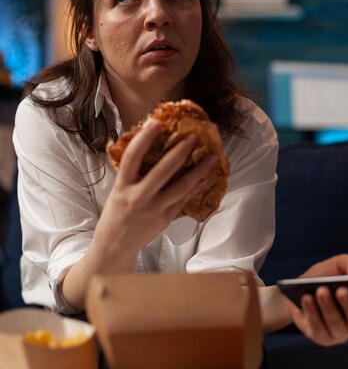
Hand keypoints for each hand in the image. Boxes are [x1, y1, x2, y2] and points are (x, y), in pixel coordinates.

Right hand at [96, 120, 217, 258]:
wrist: (114, 246)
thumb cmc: (116, 212)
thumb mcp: (117, 190)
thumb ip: (131, 172)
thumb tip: (147, 144)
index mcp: (122, 187)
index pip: (132, 157)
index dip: (144, 138)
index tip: (156, 122)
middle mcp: (138, 197)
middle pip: (162, 171)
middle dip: (179, 152)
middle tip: (193, 137)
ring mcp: (153, 210)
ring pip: (180, 188)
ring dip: (198, 171)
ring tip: (211, 158)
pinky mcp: (165, 219)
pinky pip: (184, 200)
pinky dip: (196, 188)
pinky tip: (206, 178)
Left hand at [285, 254, 347, 345]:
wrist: (293, 289)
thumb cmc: (322, 277)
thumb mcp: (337, 265)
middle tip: (342, 290)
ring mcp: (338, 333)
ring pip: (337, 326)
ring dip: (328, 308)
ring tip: (321, 291)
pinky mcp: (320, 337)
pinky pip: (318, 329)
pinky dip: (312, 312)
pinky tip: (307, 298)